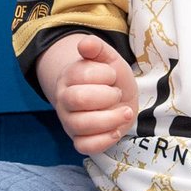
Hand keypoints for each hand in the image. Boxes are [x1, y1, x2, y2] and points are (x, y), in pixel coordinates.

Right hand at [50, 35, 137, 156]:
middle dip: (106, 96)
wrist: (116, 98)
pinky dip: (103, 141)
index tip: (112, 75)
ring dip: (110, 119)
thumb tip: (85, 43)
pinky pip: (84, 146)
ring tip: (125, 112)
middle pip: (78, 99)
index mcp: (69, 76)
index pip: (81, 74)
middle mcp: (65, 100)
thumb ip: (98, 49)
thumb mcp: (109, 59)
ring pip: (81, 125)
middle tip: (118, 94)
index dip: (104, 74)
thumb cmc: (111, 78)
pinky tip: (116, 131)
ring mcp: (70, 122)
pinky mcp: (79, 140)